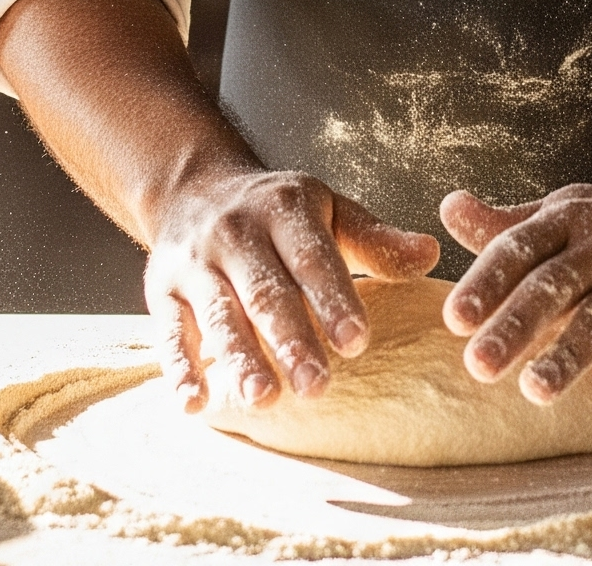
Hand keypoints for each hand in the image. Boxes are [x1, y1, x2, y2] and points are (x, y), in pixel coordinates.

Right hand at [144, 167, 439, 413]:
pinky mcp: (161, 290)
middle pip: (267, 291)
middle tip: (317, 385)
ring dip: (240, 357)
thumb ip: (375, 240)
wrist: (194, 187)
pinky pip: (169, 331)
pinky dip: (179, 368)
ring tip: (264, 398)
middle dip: (291, 339)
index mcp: (285, 210)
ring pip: (220, 313)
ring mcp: (196, 262)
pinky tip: (195, 403)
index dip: (335, 299)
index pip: (313, 259)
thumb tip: (431, 254)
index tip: (358, 342)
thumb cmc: (278, 213)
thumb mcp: (328, 211)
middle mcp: (237, 233)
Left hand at [439, 172, 591, 409]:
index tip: (453, 320)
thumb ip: (506, 226)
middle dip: (517, 323)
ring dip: (570, 352)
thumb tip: (448, 210)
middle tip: (478, 367)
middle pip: (557, 282)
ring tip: (534, 390)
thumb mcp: (563, 214)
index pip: (521, 247)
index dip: (487, 282)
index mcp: (569, 220)